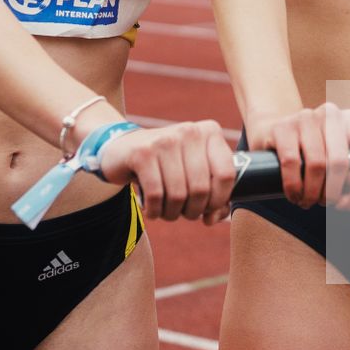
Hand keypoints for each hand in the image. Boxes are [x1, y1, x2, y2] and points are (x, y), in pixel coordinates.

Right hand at [96, 120, 236, 224]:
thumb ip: (213, 194)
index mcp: (209, 132)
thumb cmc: (166, 165)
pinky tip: (152, 209)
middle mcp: (189, 131)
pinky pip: (155, 195)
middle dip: (193, 211)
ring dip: (172, 213)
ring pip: (178, 194)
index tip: (209, 209)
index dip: (219, 200)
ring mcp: (165, 140)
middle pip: (201, 189)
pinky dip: (154, 210)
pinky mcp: (142, 153)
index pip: (227, 174)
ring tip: (166, 211)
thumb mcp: (193, 171)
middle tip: (183, 213)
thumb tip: (215, 218)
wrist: (122, 148)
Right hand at [245, 104, 349, 209]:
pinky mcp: (283, 126)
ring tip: (307, 201)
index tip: (348, 191)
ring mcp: (306, 117)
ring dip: (312, 193)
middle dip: (332, 192)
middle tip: (324, 202)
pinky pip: (291, 163)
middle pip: (340, 162)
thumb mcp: (336, 166)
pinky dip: (294, 186)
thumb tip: (348, 200)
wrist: (274, 134)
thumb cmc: (311, 153)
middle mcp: (331, 114)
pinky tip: (294, 194)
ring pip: (316, 164)